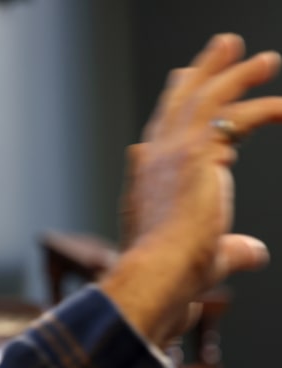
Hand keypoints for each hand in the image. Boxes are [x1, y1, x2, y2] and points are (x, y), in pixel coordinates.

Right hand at [103, 33, 281, 345]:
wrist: (156, 273)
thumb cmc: (172, 276)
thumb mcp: (208, 256)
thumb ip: (233, 249)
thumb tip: (255, 252)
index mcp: (146, 180)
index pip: (162, 131)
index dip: (177, 104)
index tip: (185, 80)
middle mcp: (153, 159)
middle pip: (180, 103)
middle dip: (204, 72)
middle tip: (224, 47)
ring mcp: (171, 152)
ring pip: (206, 99)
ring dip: (237, 74)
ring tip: (265, 60)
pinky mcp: (198, 152)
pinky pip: (238, 118)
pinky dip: (266, 109)